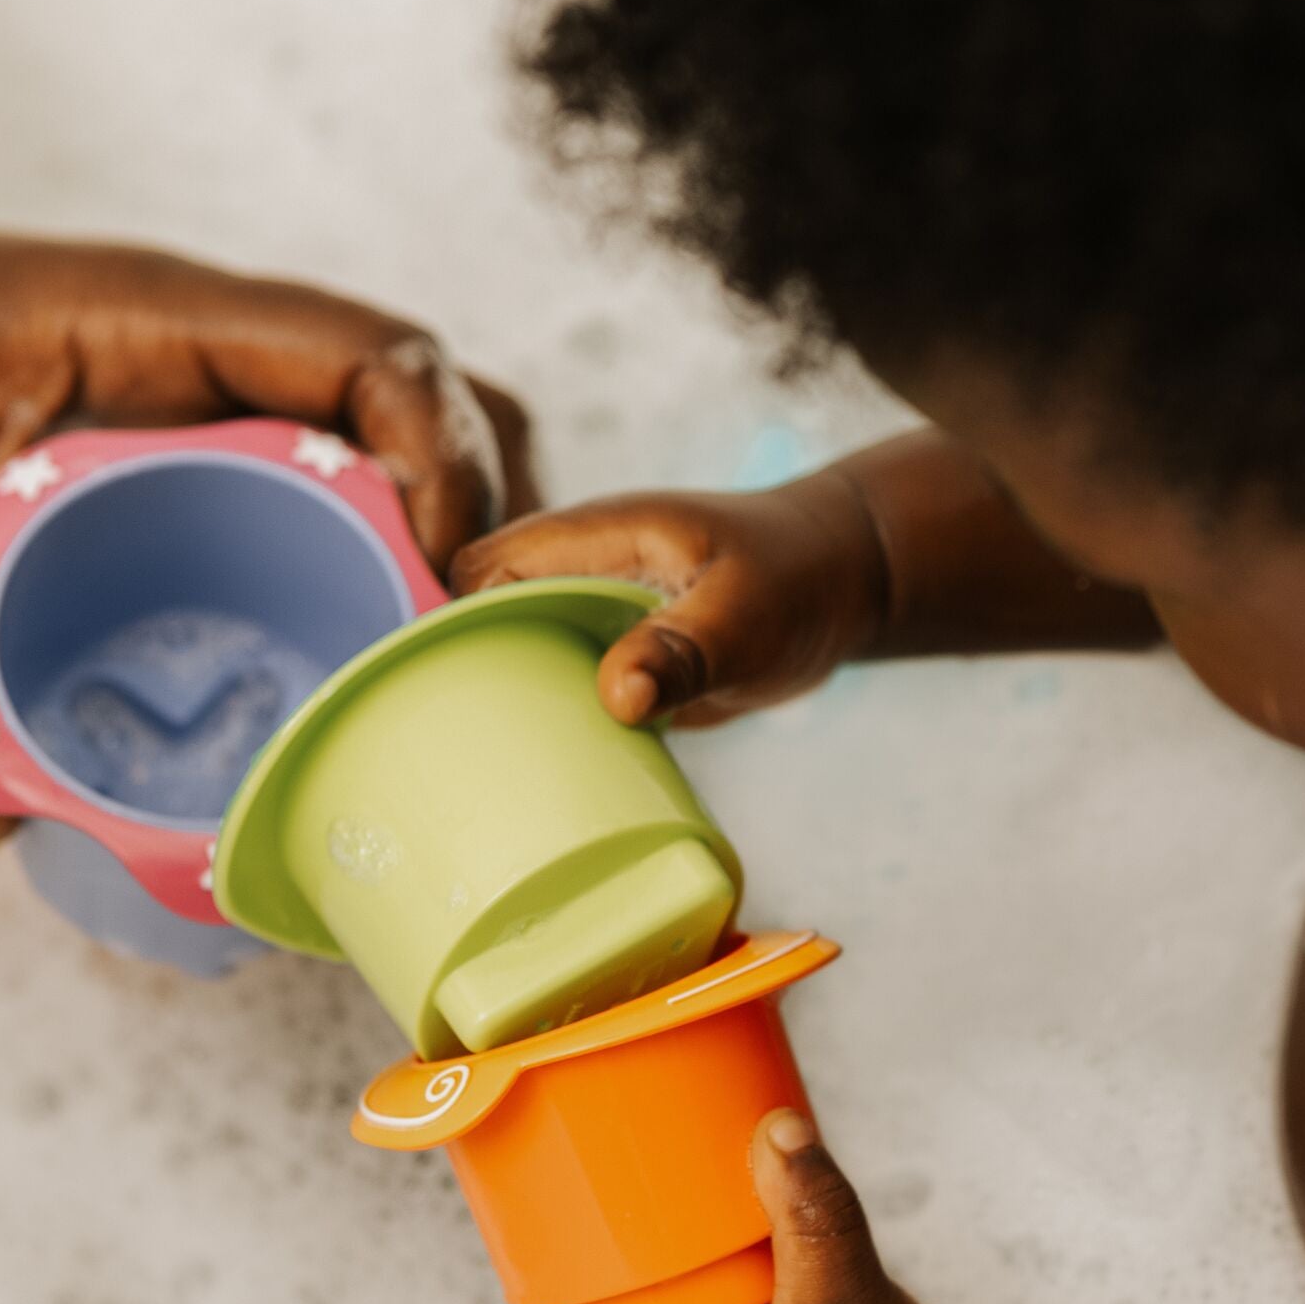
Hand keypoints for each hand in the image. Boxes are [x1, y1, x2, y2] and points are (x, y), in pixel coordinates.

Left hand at [0, 164, 533, 784]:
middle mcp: (219, 352)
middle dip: (485, 521)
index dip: (449, 461)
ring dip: (450, 549)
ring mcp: (226, 402)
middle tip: (462, 659)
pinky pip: (338, 498)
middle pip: (433, 404)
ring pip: (406, 452)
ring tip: (435, 677)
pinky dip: (382, 571)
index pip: (371, 355)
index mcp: (157, 319)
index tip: (445, 584)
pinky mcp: (211, 454)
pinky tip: (361, 673)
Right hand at [450, 473, 885, 727]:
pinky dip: (550, 715)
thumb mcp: (746, 618)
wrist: (848, 581)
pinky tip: (549, 765)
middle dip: (468, 669)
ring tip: (491, 765)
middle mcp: (582, 571)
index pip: (483, 568)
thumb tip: (616, 697)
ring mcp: (596, 612)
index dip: (456, 620)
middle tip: (464, 743)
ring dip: (507, 697)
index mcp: (594, 539)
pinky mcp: (618, 651)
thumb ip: (683, 650)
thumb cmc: (801, 580)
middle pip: (483, 614)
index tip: (456, 687)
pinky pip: (561, 679)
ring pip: (517, 649)